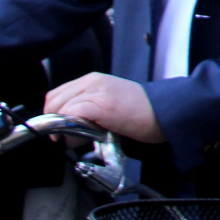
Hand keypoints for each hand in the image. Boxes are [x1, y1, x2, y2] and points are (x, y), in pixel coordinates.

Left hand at [43, 73, 164, 142]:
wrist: (166, 113)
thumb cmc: (142, 113)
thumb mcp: (110, 103)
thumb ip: (89, 106)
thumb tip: (67, 126)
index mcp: (93, 80)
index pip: (56, 95)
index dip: (53, 115)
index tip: (60, 131)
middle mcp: (93, 81)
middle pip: (54, 101)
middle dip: (54, 123)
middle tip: (65, 138)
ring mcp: (97, 92)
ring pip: (60, 108)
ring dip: (63, 128)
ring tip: (77, 140)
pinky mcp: (102, 105)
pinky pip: (71, 115)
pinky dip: (71, 130)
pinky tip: (83, 139)